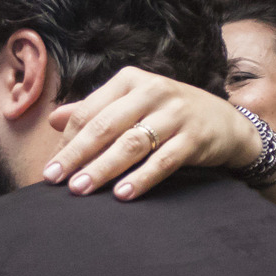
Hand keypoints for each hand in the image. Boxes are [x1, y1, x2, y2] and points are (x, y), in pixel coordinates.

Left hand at [43, 67, 261, 200]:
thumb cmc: (167, 114)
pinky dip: (141, 178)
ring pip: (132, 143)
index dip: (67, 141)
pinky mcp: (195, 138)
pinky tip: (122, 194)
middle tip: (55, 179)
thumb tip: (53, 119)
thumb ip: (94, 110)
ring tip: (81, 189)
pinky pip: (163, 161)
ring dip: (103, 168)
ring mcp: (176, 114)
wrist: (225, 122)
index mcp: (130, 80)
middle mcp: (152, 91)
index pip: (89, 111)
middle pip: (106, 126)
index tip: (51, 168)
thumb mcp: (132, 104)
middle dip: (77, 155)